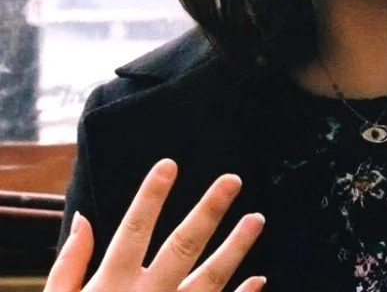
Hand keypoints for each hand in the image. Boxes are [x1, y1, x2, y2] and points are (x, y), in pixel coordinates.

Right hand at [45, 158, 265, 291]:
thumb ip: (70, 264)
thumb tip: (84, 218)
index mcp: (110, 287)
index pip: (133, 231)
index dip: (151, 196)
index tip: (169, 164)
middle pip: (181, 248)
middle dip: (208, 211)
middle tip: (233, 180)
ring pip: (209, 280)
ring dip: (236, 248)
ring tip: (258, 218)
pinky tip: (259, 279)